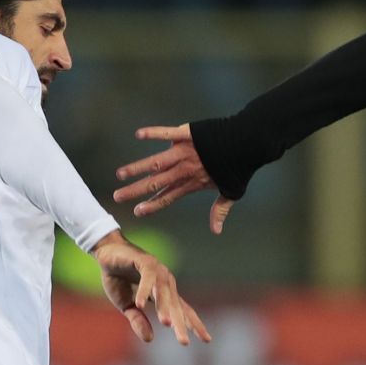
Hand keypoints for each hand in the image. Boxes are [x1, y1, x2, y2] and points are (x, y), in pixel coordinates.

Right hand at [90, 232, 210, 346]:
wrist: (105, 253)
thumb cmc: (118, 279)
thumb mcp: (126, 305)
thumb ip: (138, 320)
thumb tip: (149, 339)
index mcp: (164, 293)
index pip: (183, 311)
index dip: (194, 325)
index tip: (207, 340)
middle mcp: (166, 282)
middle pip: (175, 306)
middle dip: (180, 324)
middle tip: (184, 342)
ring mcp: (157, 271)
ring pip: (163, 293)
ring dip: (164, 308)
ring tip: (166, 324)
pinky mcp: (144, 262)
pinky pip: (146, 278)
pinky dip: (144, 290)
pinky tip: (140, 304)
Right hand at [114, 125, 235, 232]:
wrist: (248, 144)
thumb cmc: (240, 168)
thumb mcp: (231, 192)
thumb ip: (220, 210)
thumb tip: (216, 231)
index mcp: (192, 183)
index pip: (168, 197)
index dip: (152, 205)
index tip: (137, 211)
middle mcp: (184, 169)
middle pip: (155, 182)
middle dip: (135, 191)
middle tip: (117, 196)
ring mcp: (183, 151)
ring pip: (155, 162)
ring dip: (137, 168)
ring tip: (120, 174)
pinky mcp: (186, 134)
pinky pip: (166, 133)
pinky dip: (153, 133)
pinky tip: (138, 134)